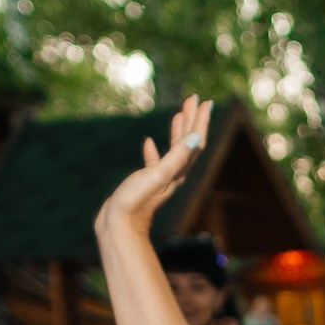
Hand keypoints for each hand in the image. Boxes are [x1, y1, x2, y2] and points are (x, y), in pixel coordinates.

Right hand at [93, 96, 211, 244]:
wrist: (118, 225)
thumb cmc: (136, 201)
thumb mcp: (158, 175)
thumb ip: (176, 156)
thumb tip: (196, 137)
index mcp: (178, 171)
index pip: (195, 141)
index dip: (200, 121)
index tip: (205, 101)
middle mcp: (173, 174)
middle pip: (187, 142)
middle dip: (191, 120)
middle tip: (193, 99)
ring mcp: (159, 178)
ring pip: (173, 150)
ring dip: (177, 131)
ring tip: (179, 114)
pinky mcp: (144, 183)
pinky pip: (153, 163)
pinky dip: (153, 150)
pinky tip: (148, 143)